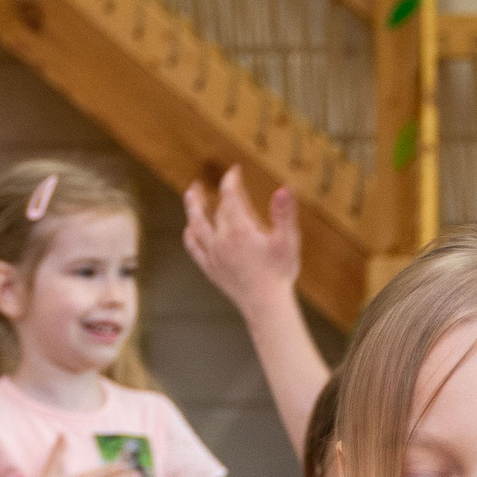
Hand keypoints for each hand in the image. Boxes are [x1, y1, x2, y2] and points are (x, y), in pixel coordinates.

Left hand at [181, 167, 300, 317]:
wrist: (265, 305)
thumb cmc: (279, 272)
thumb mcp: (287, 240)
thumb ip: (284, 213)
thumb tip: (284, 188)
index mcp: (239, 229)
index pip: (230, 197)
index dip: (230, 181)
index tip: (234, 170)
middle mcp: (221, 240)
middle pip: (209, 211)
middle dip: (206, 195)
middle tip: (198, 183)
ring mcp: (213, 256)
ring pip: (196, 228)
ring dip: (192, 211)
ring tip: (190, 197)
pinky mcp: (211, 270)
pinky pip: (195, 250)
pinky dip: (190, 237)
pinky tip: (189, 231)